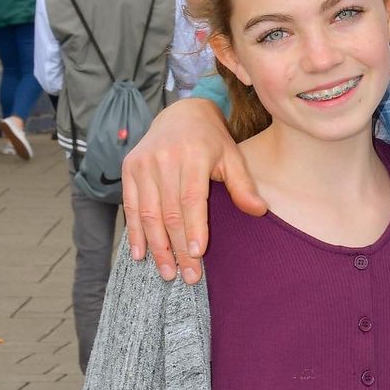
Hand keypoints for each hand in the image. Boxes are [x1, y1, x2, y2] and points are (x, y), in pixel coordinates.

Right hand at [122, 99, 266, 282]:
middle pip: (169, 212)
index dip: (193, 229)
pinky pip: (130, 206)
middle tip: (186, 276)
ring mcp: (143, 163)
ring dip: (156, 247)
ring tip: (167, 272)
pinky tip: (141, 255)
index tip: (197, 256)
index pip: (191, 199)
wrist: (181, 114)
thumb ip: (243, 185)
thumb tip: (259, 211)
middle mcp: (164, 158)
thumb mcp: (232, 157)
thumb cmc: (212, 141)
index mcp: (193, 155)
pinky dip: (135, 232)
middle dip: (177, 248)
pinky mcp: (129, 168)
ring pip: (147, 213)